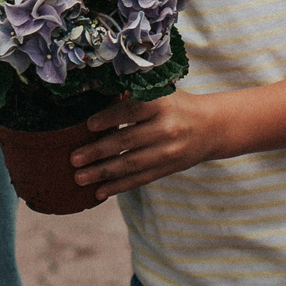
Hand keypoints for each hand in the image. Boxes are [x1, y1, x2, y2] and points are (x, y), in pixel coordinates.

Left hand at [73, 93, 225, 198]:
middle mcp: (166, 129)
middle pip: (128, 141)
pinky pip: (140, 180)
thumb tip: (92, 99)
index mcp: (161, 104)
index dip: (110, 117)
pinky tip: (99, 192)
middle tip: (74, 158)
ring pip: (131, 165)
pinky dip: (119, 187)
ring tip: (79, 178)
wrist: (211, 127)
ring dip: (103, 173)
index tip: (88, 125)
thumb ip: (131, 96)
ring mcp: (168, 152)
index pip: (132, 111)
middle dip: (98, 151)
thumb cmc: (175, 105)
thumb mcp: (159, 93)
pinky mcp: (168, 169)